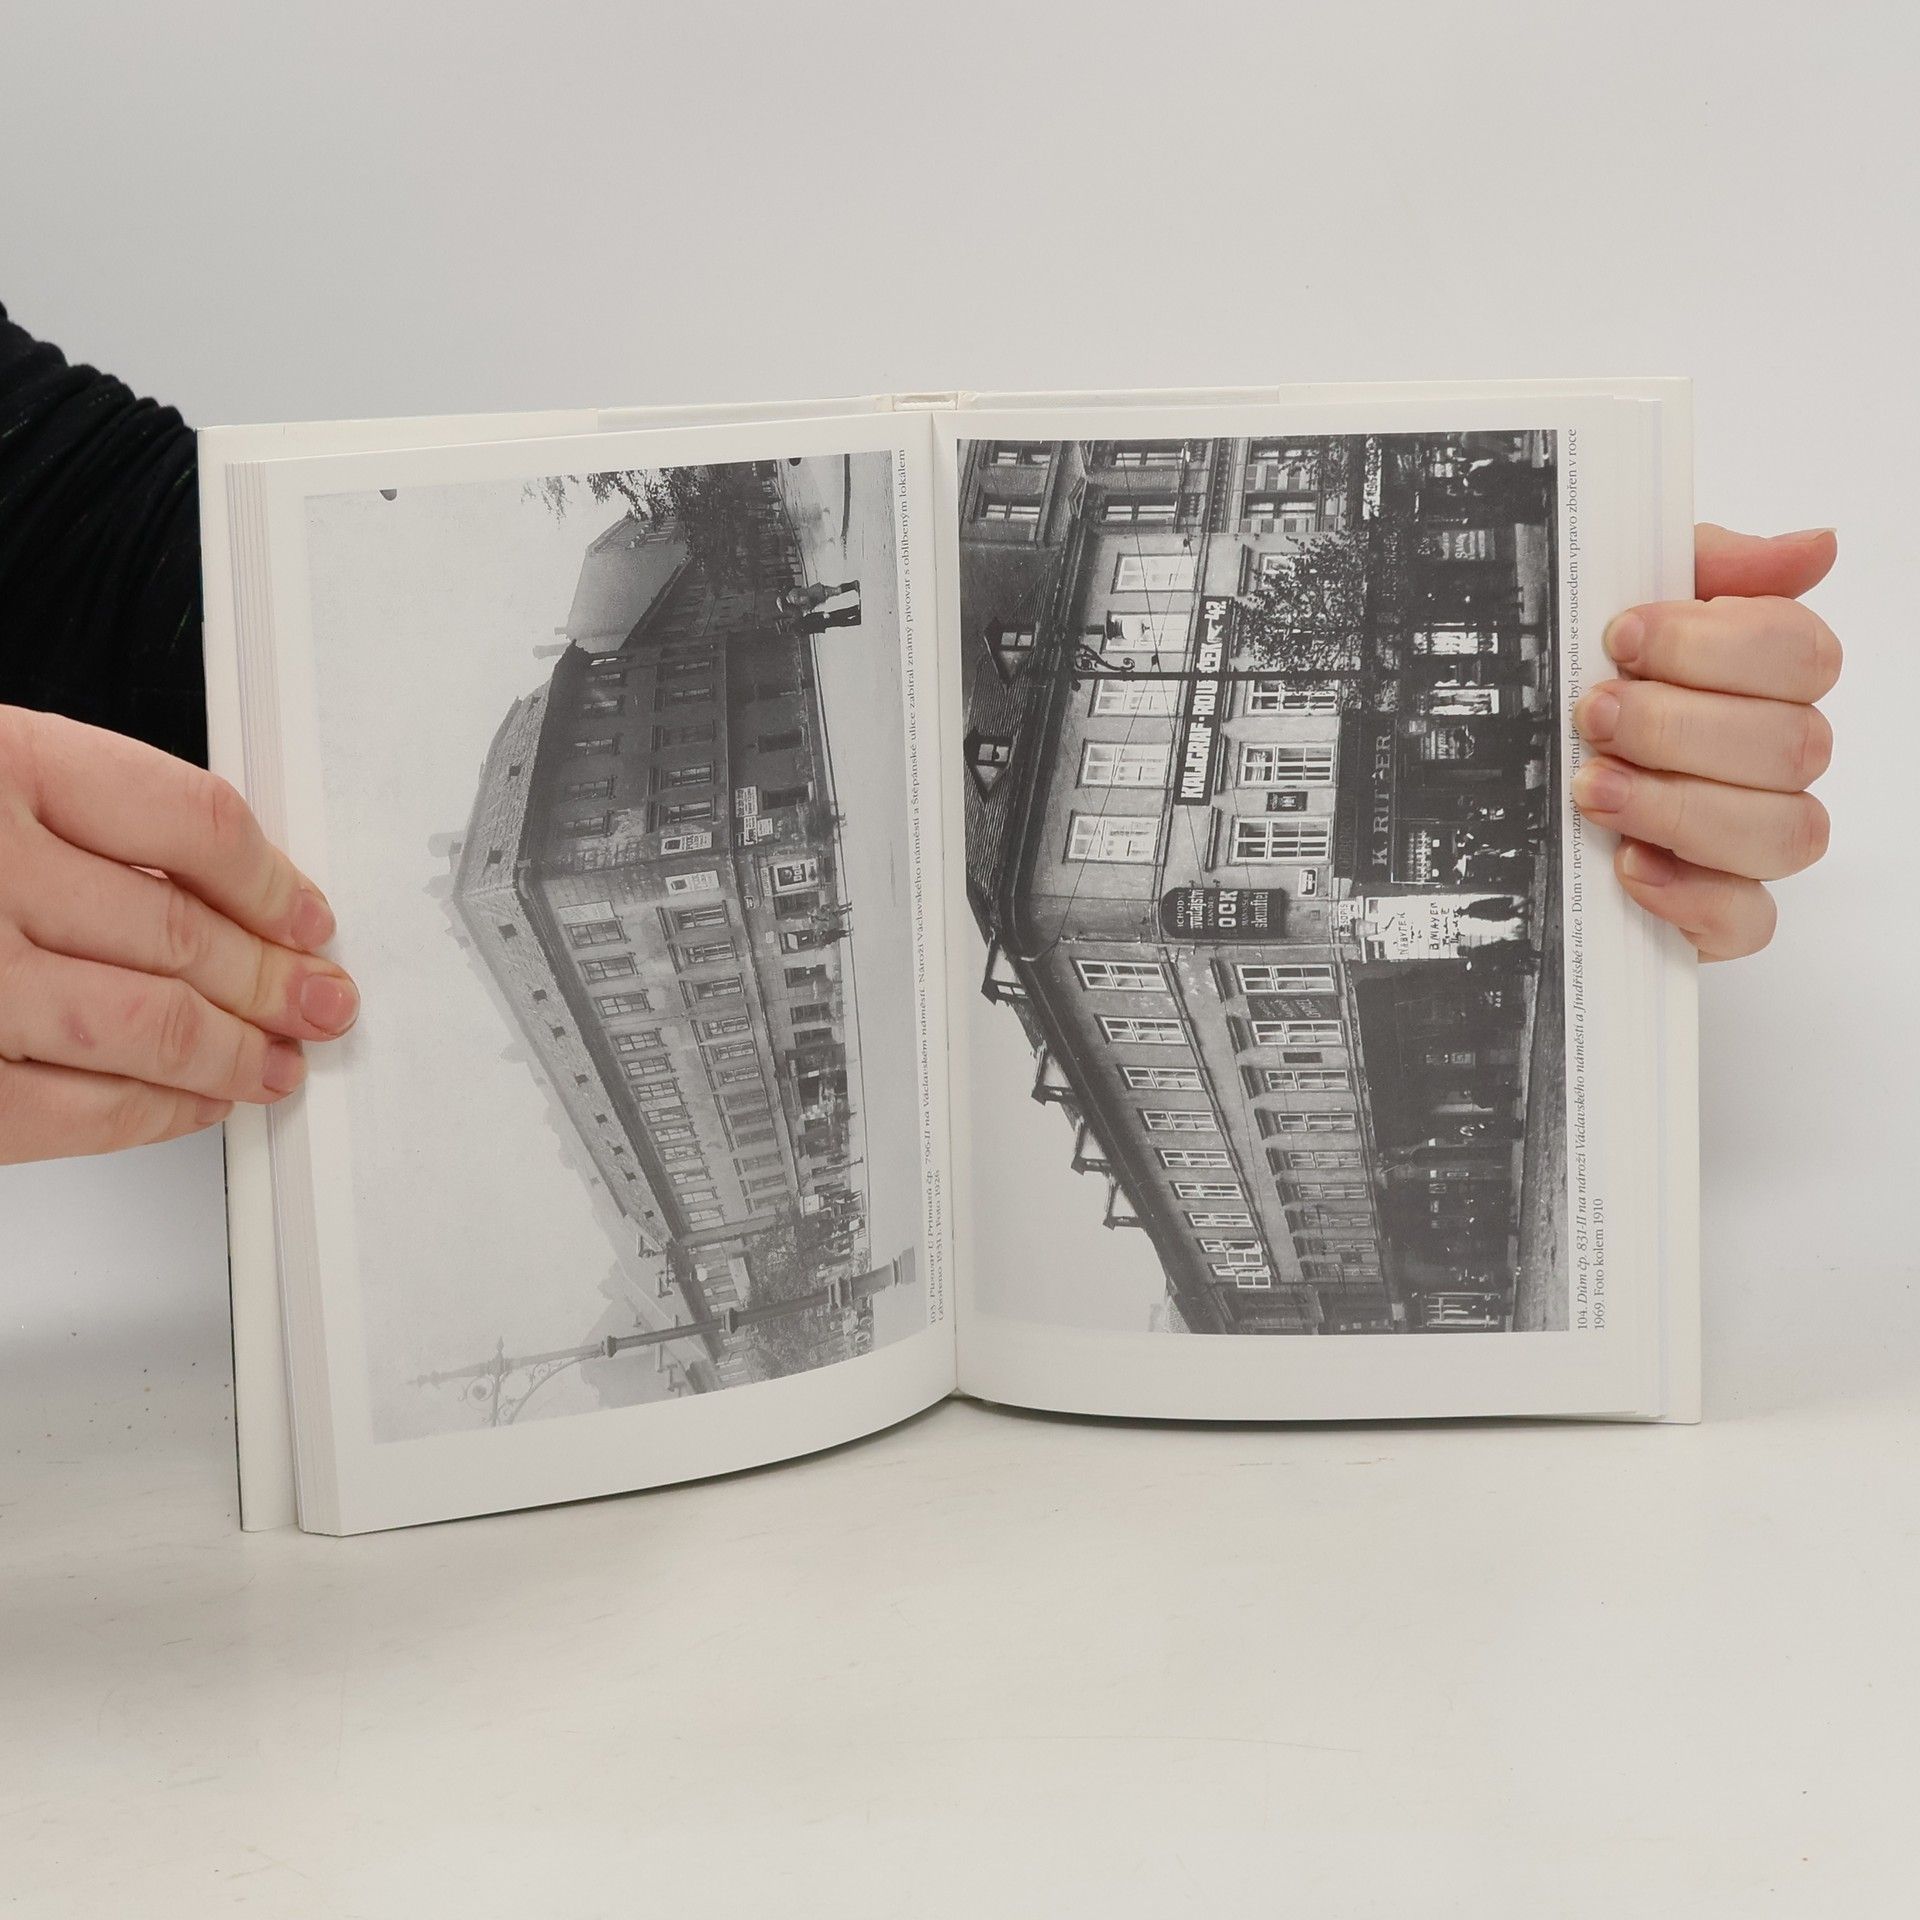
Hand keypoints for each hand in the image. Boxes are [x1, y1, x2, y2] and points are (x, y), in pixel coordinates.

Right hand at [0, 707, 358, 1162]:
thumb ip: (66, 814)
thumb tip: (217, 887)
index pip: (192, 822)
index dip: (273, 880)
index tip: (308, 915)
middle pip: (180, 932)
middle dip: (272, 980)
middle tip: (321, 1002)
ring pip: (142, 1026)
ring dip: (231, 1053)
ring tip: (276, 1062)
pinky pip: (66, 1112)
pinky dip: (150, 1116)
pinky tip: (192, 1106)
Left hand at [1570, 524, 1840, 959]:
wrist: (1499, 791)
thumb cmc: (1575, 690)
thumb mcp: (1613, 605)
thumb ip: (1704, 567)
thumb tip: (1814, 547)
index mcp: (1762, 679)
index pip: (1801, 652)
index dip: (1716, 644)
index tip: (1621, 636)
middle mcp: (1772, 759)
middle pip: (1793, 744)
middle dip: (1680, 726)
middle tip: (1592, 716)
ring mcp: (1751, 840)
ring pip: (1784, 831)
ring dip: (1682, 806)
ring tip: (1593, 789)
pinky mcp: (1718, 914)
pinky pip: (1748, 918)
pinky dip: (1691, 895)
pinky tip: (1629, 866)